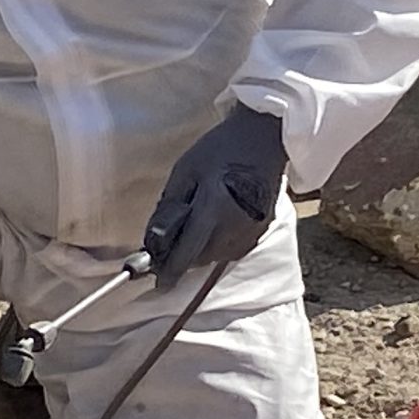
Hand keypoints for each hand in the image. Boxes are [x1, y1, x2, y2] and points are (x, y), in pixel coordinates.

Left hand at [143, 105, 288, 281]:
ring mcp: (250, 233)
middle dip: (182, 255)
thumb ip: (169, 207)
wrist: (264, 137)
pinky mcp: (260, 232)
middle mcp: (233, 229)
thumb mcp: (185, 171)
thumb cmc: (221, 148)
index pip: (185, 254)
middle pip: (199, 259)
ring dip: (200, 249)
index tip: (157, 281)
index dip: (169, 271)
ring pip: (215, 256)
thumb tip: (154, 241)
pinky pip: (231, 249)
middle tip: (170, 240)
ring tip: (196, 224)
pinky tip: (215, 222)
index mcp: (212, 211)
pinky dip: (218, 243)